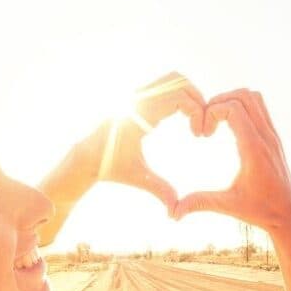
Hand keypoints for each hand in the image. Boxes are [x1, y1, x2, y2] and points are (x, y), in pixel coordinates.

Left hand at [76, 72, 205, 215]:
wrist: (88, 157)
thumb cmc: (111, 167)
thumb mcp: (138, 178)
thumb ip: (159, 190)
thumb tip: (175, 212)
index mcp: (140, 113)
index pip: (179, 97)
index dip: (198, 112)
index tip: (200, 135)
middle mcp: (139, 98)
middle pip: (180, 81)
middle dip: (198, 100)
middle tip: (202, 126)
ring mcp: (138, 93)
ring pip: (174, 78)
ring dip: (190, 95)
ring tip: (195, 121)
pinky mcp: (140, 95)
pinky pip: (167, 85)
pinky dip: (181, 96)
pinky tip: (183, 119)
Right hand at [172, 89, 290, 238]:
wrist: (290, 214)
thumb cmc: (261, 211)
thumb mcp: (228, 206)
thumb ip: (201, 203)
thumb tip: (174, 212)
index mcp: (254, 149)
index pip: (233, 109)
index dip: (212, 112)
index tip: (203, 133)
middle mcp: (266, 137)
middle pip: (244, 95)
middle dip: (220, 101)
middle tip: (207, 121)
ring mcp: (273, 135)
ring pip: (254, 98)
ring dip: (232, 101)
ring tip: (216, 120)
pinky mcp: (274, 138)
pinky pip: (260, 108)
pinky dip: (242, 108)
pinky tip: (229, 127)